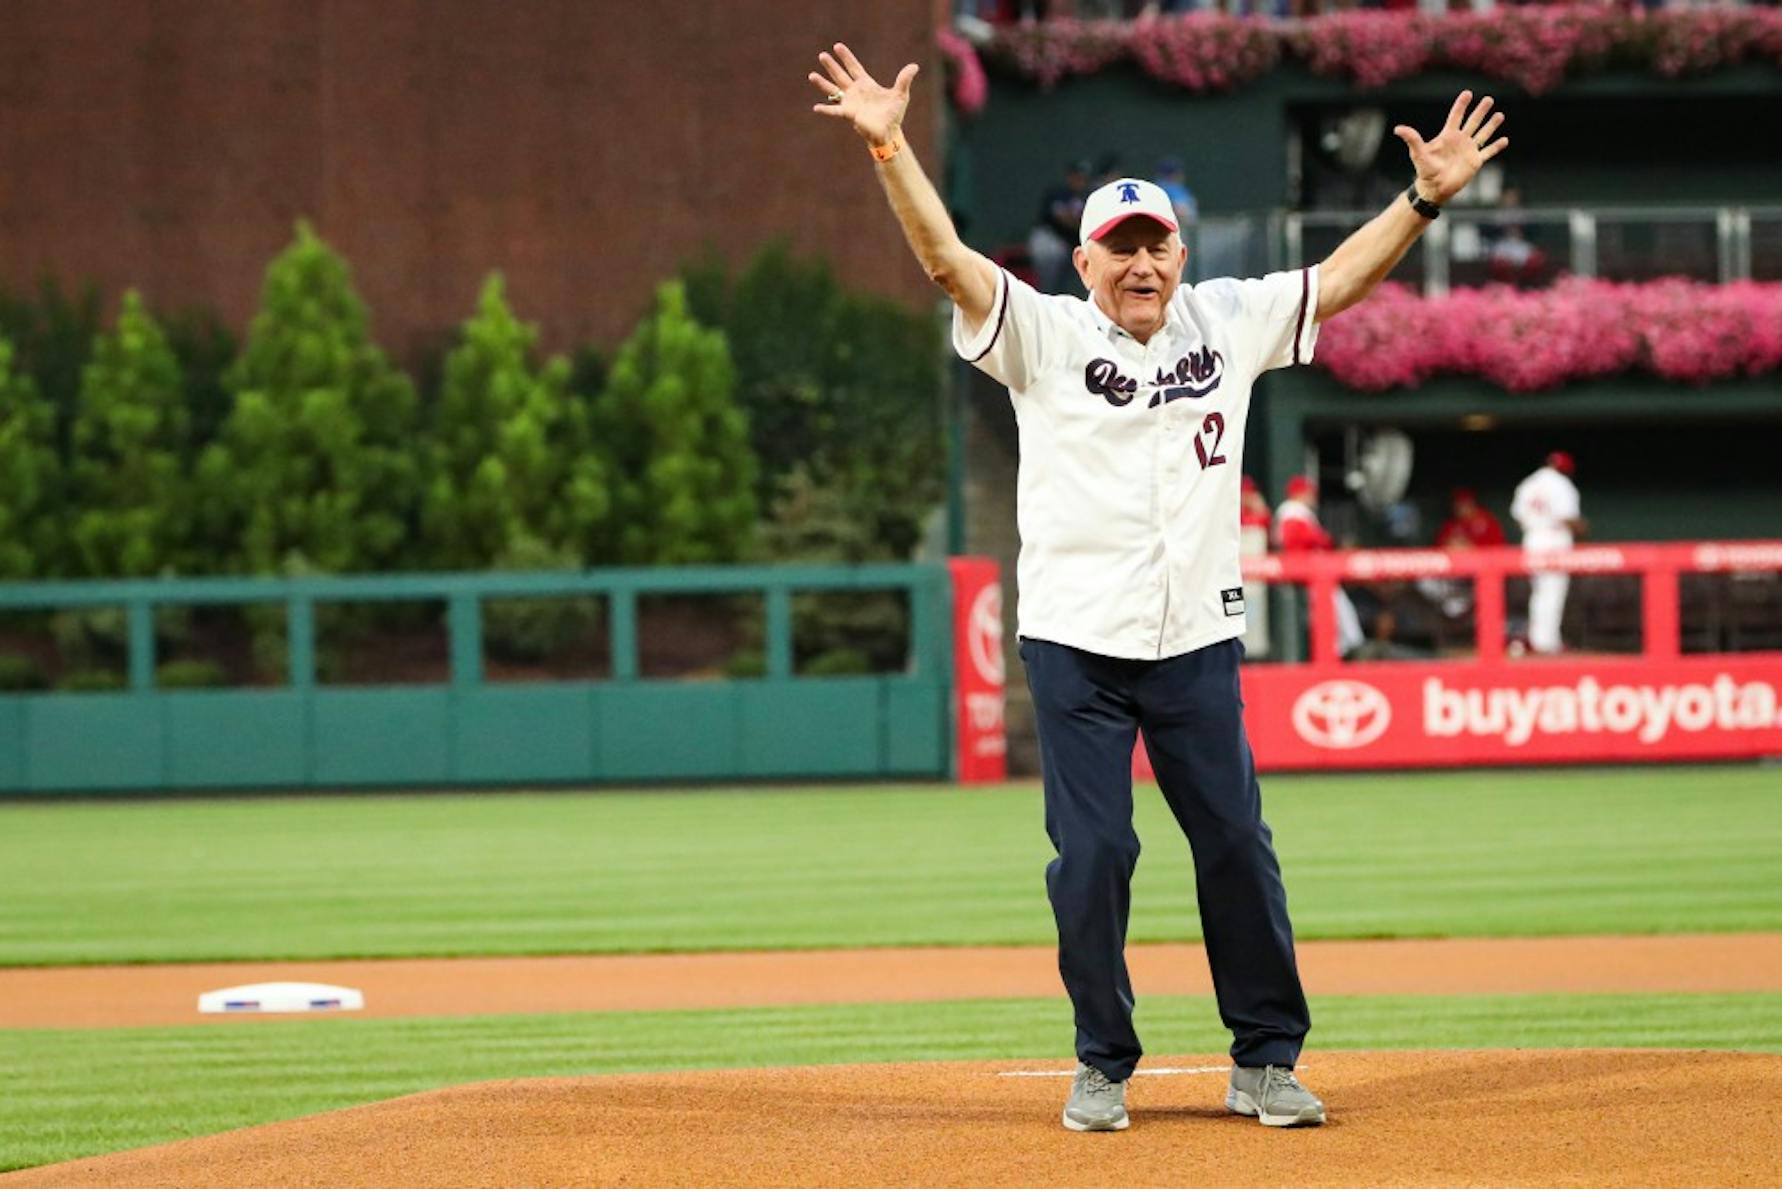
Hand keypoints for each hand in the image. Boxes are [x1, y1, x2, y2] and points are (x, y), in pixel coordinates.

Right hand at [808, 42, 917, 148]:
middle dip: (831, 65)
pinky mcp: (849, 114)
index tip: (837, 46)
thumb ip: (904, 79)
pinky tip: (816, 108)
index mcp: (866, 84)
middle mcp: (855, 91)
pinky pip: (835, 111)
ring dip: (823, 83)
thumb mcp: (900, 95)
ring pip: (833, 90)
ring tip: (812, 75)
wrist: (889, 132)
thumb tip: (914, 66)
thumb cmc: (894, 114)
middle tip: (822, 55)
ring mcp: (850, 102)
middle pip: (840, 75)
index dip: (846, 57)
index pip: (854, 67)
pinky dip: (826, 109)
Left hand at [1394, 91, 1507, 205]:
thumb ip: (1412, 139)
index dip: (1461, 105)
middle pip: (1473, 122)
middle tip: (1489, 99)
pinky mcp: (1475, 162)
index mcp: (1448, 136)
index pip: (1456, 116)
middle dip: (1480, 111)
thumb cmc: (1425, 171)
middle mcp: (1460, 141)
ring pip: (1482, 134)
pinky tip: (1504, 140)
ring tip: (1500, 114)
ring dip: (1491, 125)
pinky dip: (1496, 147)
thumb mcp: (1418, 153)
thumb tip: (1398, 129)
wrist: (1434, 188)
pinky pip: (1488, 152)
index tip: (1468, 93)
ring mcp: (1468, 150)